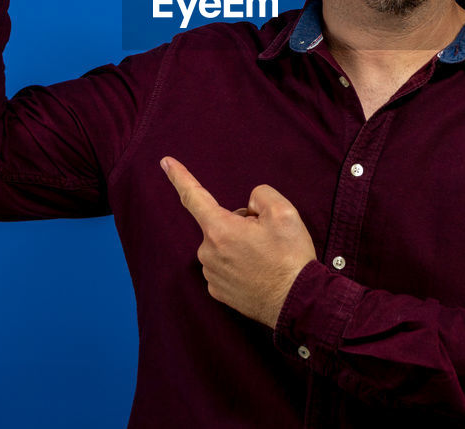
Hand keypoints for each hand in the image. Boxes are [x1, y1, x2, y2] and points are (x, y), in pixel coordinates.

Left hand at [161, 156, 316, 328]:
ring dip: (239, 245)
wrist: (298, 302)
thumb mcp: (284, 212)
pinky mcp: (217, 292)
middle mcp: (208, 252)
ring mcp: (211, 274)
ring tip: (266, 258)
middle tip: (267, 238)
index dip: (179, 176)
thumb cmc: (290, 258)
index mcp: (220, 229)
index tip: (165, 162)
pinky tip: (257, 272)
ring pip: (222, 245)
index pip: (193, 196)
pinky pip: (223, 266)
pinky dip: (238, 264)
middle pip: (220, 223)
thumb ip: (261, 195)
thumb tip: (249, 206)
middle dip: (240, 224)